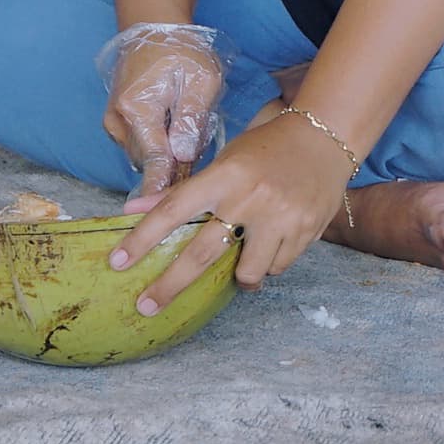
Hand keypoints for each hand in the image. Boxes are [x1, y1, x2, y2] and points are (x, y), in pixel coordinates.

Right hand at [102, 28, 224, 202]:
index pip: (153, 158)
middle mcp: (119, 119)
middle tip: (199, 164)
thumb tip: (181, 155)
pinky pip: (139, 145)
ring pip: (143, 155)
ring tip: (188, 140)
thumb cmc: (181, 51)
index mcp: (138, 108)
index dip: (161, 186)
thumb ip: (190, 119)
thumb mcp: (200, 80)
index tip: (162, 210)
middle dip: (172, 168)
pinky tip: (175, 135)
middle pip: (148, 160)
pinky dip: (156, 147)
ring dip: (164, 157)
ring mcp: (114, 121)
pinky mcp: (117, 121)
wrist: (153, 28)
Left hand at [110, 106, 354, 308]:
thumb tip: (131, 212)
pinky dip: (270, 264)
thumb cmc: (266, 149)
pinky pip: (278, 266)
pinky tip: (274, 246)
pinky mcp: (307, 230)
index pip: (174, 210)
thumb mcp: (223, 161)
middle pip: (202, 254)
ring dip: (240, 277)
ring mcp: (282, 217)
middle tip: (146, 306)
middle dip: (170, 285)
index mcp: (225, 176)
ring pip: (249, 272)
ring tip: (241, 269)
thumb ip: (179, 192)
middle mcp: (251, 198)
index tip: (118, 262)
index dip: (143, 239)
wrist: (325, 137)